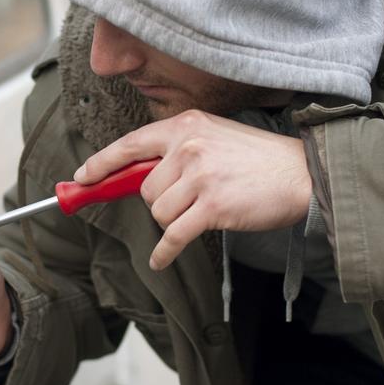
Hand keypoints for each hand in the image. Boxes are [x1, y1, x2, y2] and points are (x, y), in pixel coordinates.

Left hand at [74, 109, 311, 270]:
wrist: (301, 174)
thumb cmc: (258, 159)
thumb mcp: (215, 136)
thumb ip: (179, 149)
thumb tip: (137, 175)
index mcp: (186, 125)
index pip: (131, 144)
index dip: (102, 163)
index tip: (82, 177)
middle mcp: (189, 147)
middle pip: (144, 188)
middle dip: (159, 201)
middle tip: (189, 201)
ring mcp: (200, 177)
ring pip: (158, 212)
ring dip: (173, 221)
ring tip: (202, 212)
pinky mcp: (212, 207)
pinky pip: (173, 236)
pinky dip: (165, 252)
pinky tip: (161, 258)